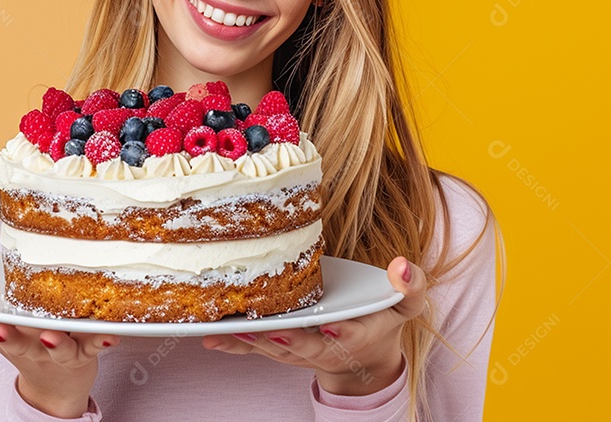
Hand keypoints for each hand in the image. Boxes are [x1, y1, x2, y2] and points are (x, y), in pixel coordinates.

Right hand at [0, 248, 118, 416]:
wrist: (57, 377)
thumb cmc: (18, 332)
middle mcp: (25, 341)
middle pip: (12, 340)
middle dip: (5, 335)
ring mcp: (55, 347)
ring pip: (54, 346)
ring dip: (51, 342)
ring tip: (49, 335)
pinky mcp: (84, 349)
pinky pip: (95, 344)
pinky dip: (101, 339)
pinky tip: (110, 332)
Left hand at [202, 256, 424, 394]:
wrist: (361, 357)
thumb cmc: (379, 320)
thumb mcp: (405, 306)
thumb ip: (412, 287)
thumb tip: (403, 265)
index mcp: (356, 336)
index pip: (349, 337)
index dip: (341, 335)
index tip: (331, 328)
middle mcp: (324, 348)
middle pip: (305, 347)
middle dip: (289, 340)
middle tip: (271, 330)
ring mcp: (298, 350)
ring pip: (275, 348)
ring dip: (254, 340)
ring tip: (231, 328)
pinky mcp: (278, 348)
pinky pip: (253, 347)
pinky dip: (233, 344)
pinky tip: (211, 337)